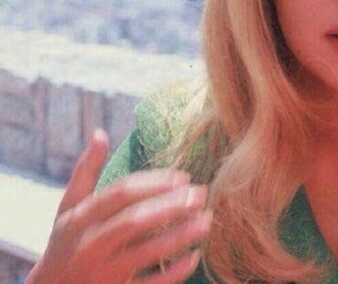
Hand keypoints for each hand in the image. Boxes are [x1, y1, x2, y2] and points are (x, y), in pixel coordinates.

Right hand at [26, 129, 212, 283]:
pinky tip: (194, 256)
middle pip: (134, 221)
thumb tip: (100, 132)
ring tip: (206, 221)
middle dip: (170, 206)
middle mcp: (89, 244)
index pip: (120, 194)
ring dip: (178, 236)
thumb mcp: (68, 208)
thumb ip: (86, 171)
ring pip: (143, 252)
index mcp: (80, 219)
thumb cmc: (66, 242)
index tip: (183, 177)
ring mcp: (101, 272)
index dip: (153, 183)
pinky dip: (172, 272)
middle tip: (201, 194)